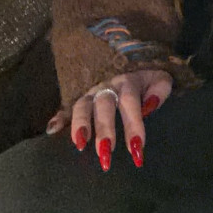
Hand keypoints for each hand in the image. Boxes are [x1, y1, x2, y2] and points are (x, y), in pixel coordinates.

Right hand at [45, 68, 172, 170]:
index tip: (136, 150)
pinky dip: (58, 117)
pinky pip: (65, 106)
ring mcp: (91, 91)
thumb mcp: (160, 77)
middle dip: (104, 129)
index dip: (133, 126)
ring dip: (80, 124)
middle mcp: (107, 86)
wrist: (128, 58)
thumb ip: (160, 89)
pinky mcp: (79, 97)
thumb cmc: (145, 78)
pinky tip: (51, 131)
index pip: (130, 104)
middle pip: (104, 106)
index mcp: (128, 82)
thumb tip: (150, 105)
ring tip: (80, 145)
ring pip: (82, 105)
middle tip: (106, 154)